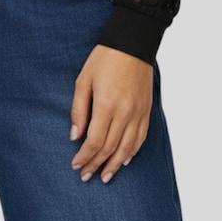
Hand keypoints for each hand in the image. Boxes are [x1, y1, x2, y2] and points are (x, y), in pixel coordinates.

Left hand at [69, 45, 153, 182]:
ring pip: (127, 148)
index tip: (76, 165)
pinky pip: (141, 137)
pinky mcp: (147, 110)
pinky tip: (124, 160)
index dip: (84, 157)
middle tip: (86, 176)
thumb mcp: (83, 80)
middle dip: (96, 164)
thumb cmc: (104, 59)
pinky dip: (132, 152)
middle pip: (110, 148)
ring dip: (115, 164)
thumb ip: (79, 110)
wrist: (133, 43)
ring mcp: (138, 113)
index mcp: (106, 105)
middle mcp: (125, 113)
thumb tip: (74, 136)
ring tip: (105, 176)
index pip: (94, 141)